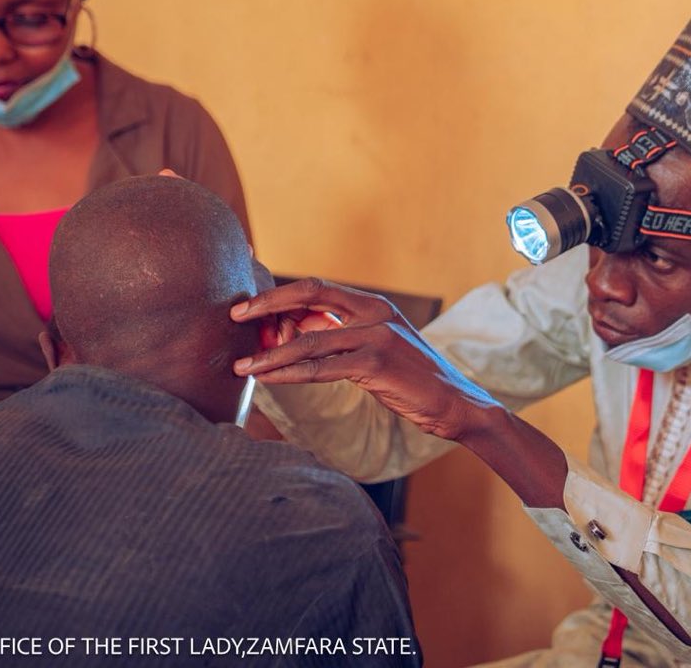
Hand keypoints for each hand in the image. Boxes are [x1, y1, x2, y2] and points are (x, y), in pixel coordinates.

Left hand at [231, 278, 503, 441]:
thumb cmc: (412, 379)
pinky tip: (266, 378)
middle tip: (234, 316)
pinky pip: (321, 367)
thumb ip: (342, 337)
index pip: (317, 287)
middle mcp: (374, 312)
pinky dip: (289, 373)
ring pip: (309, 338)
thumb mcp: (377, 348)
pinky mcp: (377, 363)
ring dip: (270, 353)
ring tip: (241, 365)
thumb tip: (294, 333)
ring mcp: (377, 335)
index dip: (280, 292)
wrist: (456, 403)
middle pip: (310, 295)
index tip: (249, 302)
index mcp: (373, 304)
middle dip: (267, 304)